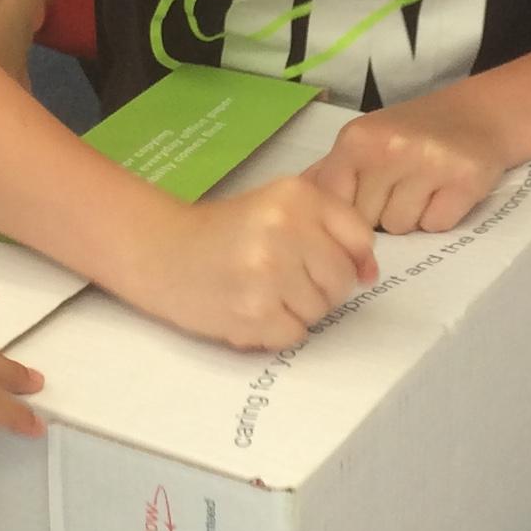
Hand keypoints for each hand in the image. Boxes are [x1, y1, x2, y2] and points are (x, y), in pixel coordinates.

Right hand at [128, 178, 377, 351]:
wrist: (160, 252)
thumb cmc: (224, 231)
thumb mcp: (279, 207)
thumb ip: (331, 228)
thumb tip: (370, 272)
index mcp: (296, 195)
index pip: (359, 238)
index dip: (350, 258)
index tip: (325, 261)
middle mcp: (284, 228)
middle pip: (342, 280)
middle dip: (321, 286)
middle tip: (284, 277)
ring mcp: (268, 272)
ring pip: (321, 311)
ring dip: (297, 309)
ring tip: (263, 290)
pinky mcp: (253, 312)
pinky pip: (295, 334)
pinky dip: (276, 329)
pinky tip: (251, 308)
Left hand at [307, 90, 507, 233]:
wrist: (479, 115)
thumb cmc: (413, 133)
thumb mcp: (364, 141)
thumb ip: (330, 173)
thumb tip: (289, 205)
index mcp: (356, 140)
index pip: (331, 201)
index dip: (345, 210)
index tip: (363, 198)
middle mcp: (389, 148)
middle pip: (365, 220)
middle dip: (381, 212)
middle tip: (402, 185)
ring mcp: (429, 164)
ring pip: (400, 227)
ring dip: (411, 215)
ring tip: (424, 186)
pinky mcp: (465, 181)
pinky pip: (435, 226)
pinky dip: (441, 216)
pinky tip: (445, 191)